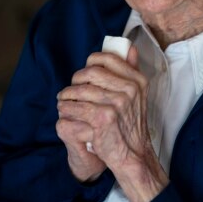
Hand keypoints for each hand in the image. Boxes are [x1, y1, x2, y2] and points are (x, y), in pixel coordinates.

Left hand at [57, 47, 167, 201]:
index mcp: (137, 80)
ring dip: (67, 95)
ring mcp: (116, 103)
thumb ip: (132, 70)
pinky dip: (65, 108)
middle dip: (76, 80)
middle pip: (91, 72)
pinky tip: (65, 111)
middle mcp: (129, 89)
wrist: (133, 154)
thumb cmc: (131, 124)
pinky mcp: (102, 118)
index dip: (91, 62)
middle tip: (71, 88)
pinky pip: (75, 106)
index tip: (85, 72)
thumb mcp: (138, 94)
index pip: (108, 58)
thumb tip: (130, 47)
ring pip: (80, 90)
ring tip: (64, 100)